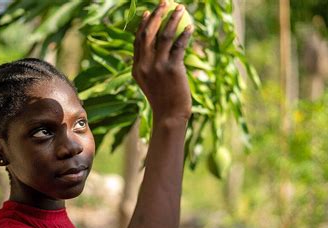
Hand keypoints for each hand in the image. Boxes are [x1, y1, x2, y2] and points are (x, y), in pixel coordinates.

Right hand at [132, 1, 193, 122]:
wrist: (169, 116)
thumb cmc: (163, 100)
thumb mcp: (150, 83)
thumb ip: (149, 67)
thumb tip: (157, 51)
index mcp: (136, 68)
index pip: (138, 41)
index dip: (143, 24)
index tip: (148, 12)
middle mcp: (144, 65)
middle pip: (148, 33)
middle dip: (156, 15)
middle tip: (164, 3)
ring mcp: (158, 66)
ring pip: (165, 35)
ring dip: (173, 19)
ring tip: (180, 8)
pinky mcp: (172, 68)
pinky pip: (179, 45)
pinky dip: (185, 34)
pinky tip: (190, 27)